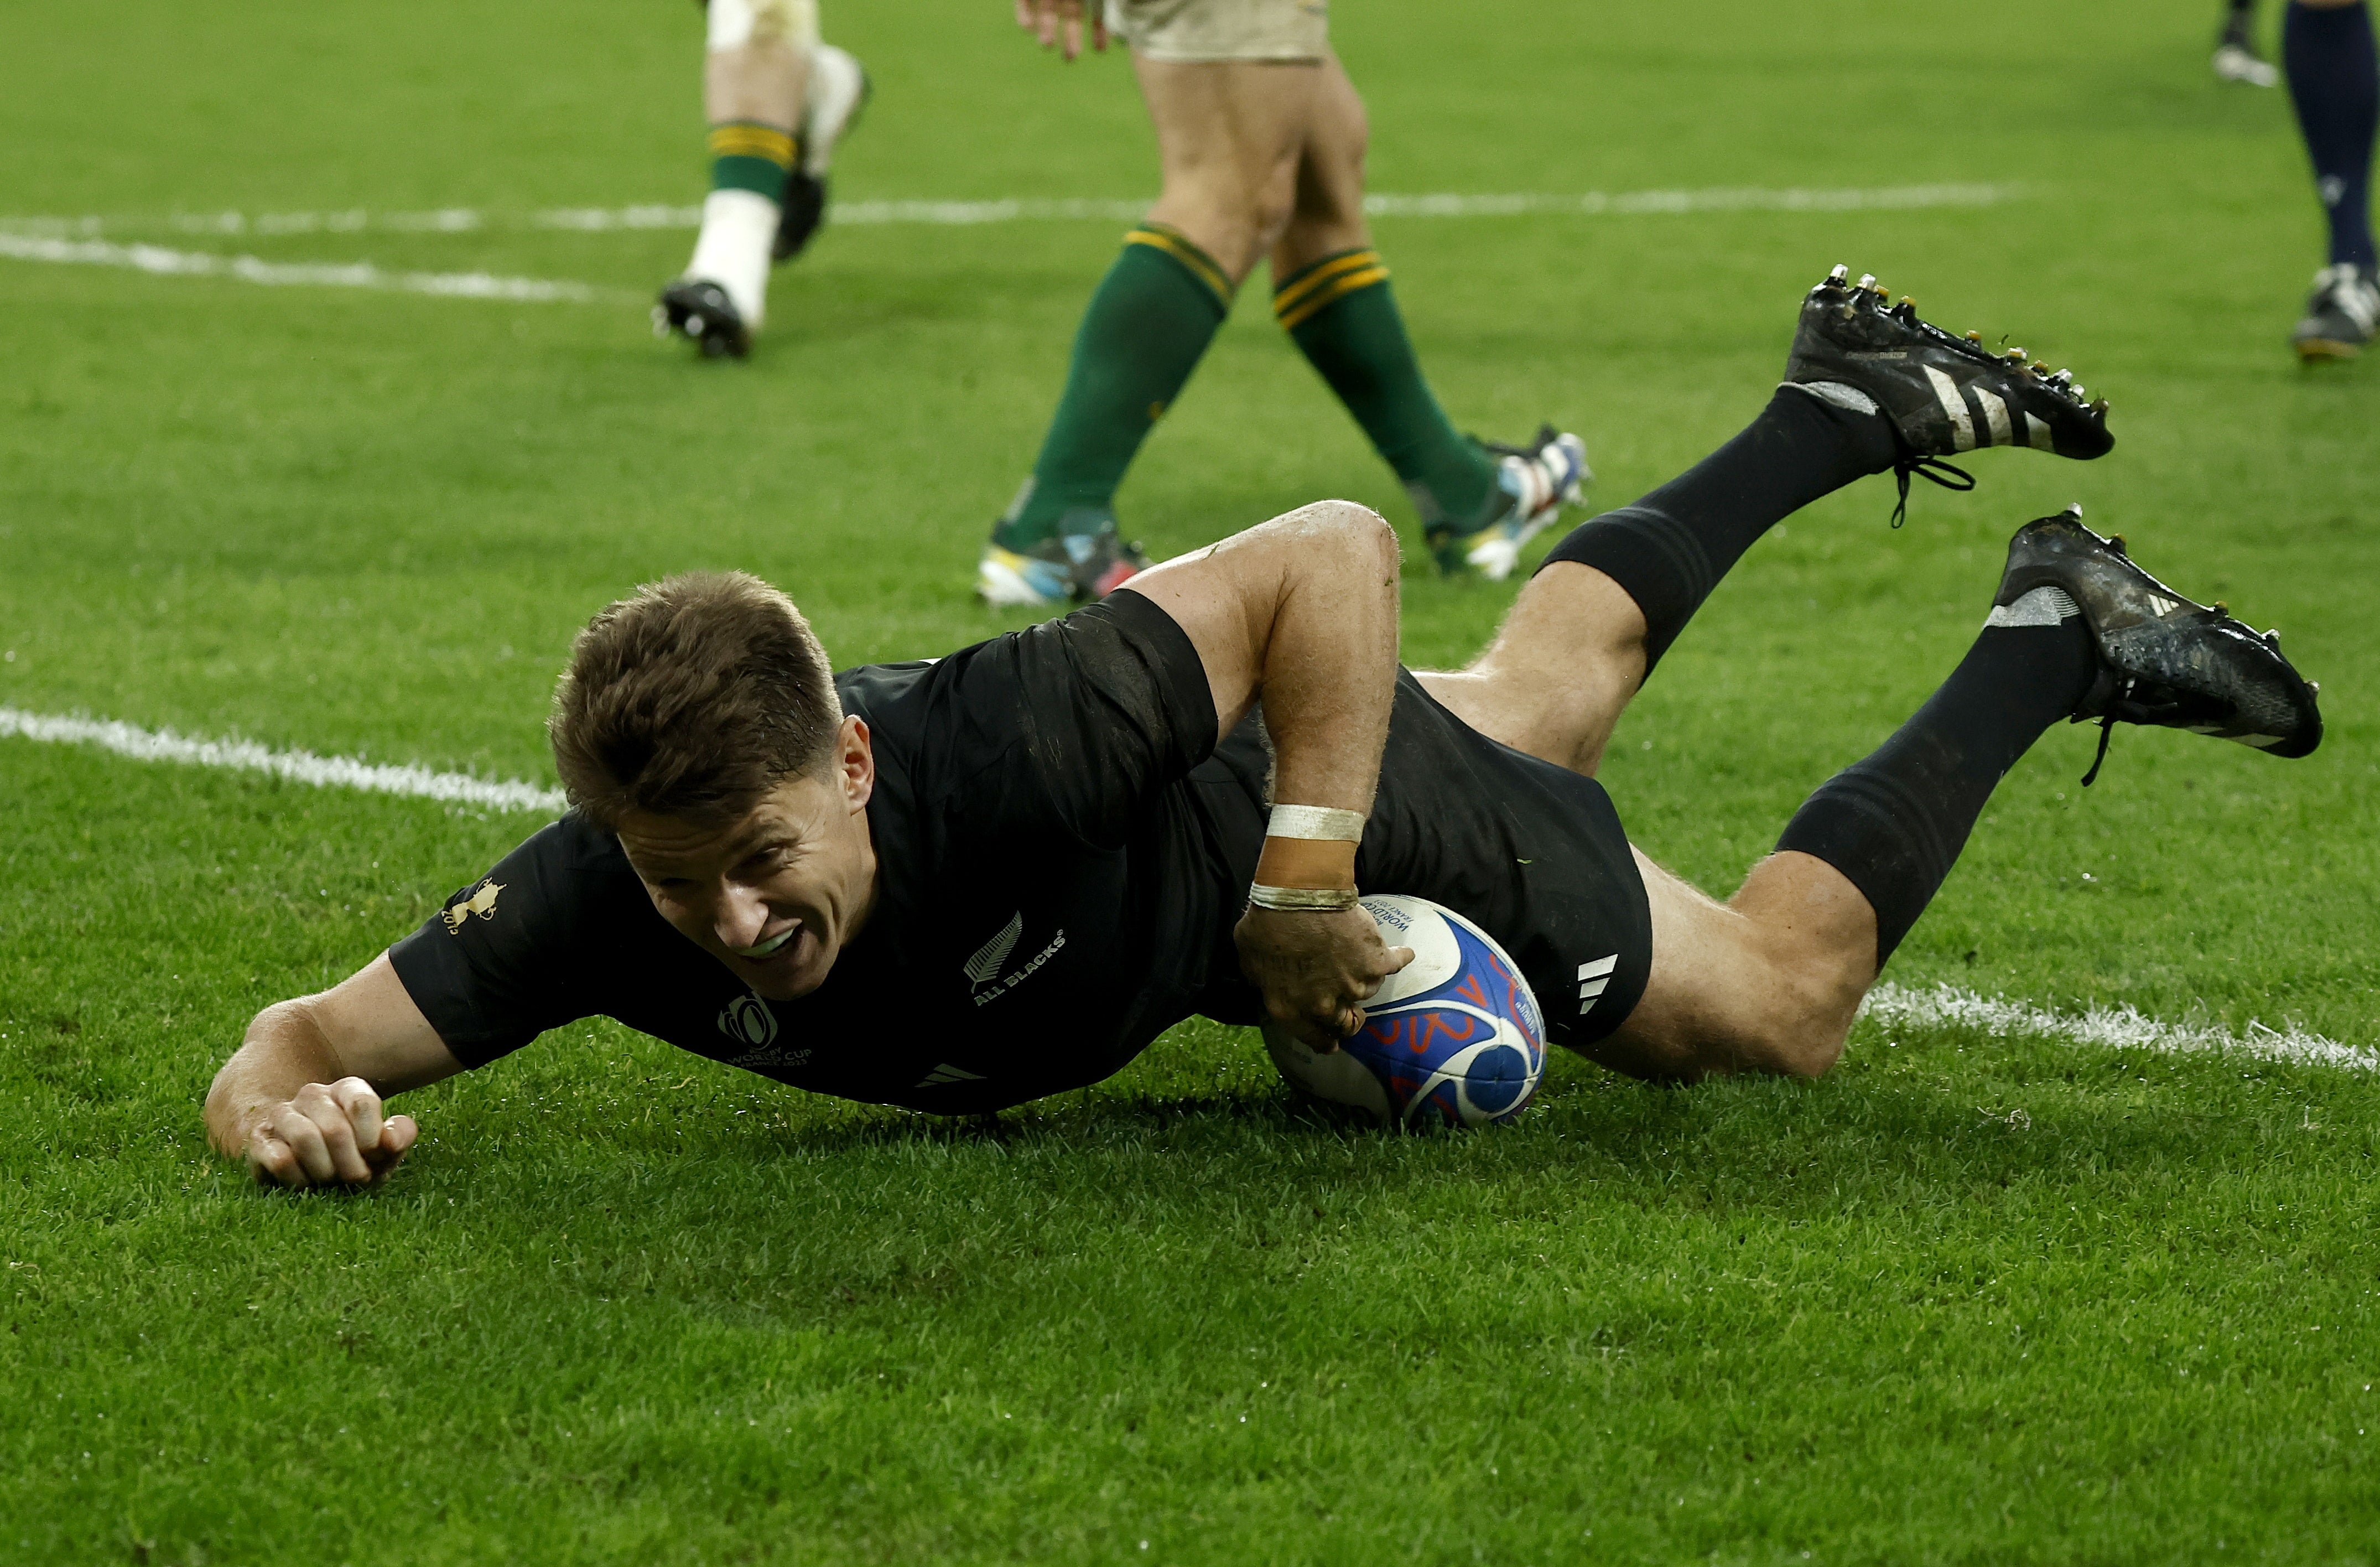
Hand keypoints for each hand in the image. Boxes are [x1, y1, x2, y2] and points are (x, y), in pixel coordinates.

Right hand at [243, 1077, 417, 1189]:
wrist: (304, 1164)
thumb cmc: (352, 1155)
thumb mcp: (383, 1148)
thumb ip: (399, 1137)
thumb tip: (389, 1141)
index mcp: (347, 1089)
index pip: (361, 1103)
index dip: (371, 1139)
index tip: (373, 1157)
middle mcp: (313, 1095)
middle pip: (335, 1129)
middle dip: (350, 1165)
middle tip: (355, 1179)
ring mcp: (282, 1115)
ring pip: (304, 1139)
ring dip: (324, 1171)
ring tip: (330, 1181)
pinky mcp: (259, 1140)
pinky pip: (279, 1159)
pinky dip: (298, 1179)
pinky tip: (305, 1183)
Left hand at [1013, 0, 1105, 58]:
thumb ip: (1103, 5)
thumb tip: (1116, 29)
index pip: (1096, 12)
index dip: (1099, 30)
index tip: (1100, 50)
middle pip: (1071, 15)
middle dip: (1071, 38)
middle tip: (1070, 58)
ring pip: (1048, 10)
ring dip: (1047, 29)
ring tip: (1046, 45)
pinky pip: (1025, 0)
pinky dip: (1024, 14)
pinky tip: (1027, 28)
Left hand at [1234, 905, 1412, 1051]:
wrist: (1299, 896)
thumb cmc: (1267, 924)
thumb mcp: (1249, 960)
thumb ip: (1263, 980)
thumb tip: (1269, 982)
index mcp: (1290, 1010)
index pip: (1314, 1038)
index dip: (1325, 1042)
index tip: (1332, 1044)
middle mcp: (1324, 1006)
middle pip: (1346, 1024)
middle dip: (1349, 1019)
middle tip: (1353, 1012)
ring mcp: (1354, 986)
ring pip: (1367, 991)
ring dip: (1364, 979)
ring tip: (1361, 961)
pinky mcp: (1376, 962)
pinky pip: (1394, 964)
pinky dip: (1399, 958)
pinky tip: (1404, 954)